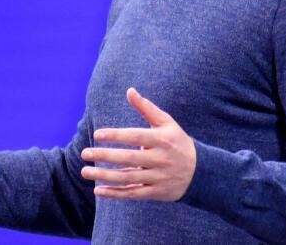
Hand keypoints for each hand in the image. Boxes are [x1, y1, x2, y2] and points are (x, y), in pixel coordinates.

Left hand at [79, 87, 196, 200]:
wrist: (201, 172)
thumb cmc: (177, 142)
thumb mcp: (166, 123)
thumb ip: (146, 108)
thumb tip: (129, 90)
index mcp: (161, 140)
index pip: (135, 136)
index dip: (116, 135)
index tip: (97, 134)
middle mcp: (160, 159)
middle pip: (129, 158)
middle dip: (105, 156)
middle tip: (84, 153)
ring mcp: (158, 177)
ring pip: (128, 178)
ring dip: (104, 176)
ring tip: (85, 171)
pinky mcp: (156, 193)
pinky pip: (133, 194)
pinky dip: (115, 194)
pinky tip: (98, 190)